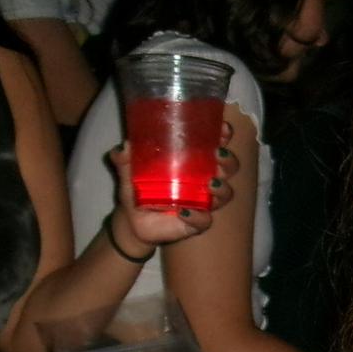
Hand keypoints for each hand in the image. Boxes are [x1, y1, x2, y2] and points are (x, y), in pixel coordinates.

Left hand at [108, 122, 239, 251]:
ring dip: (222, 188)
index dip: (223, 136)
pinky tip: (184, 212)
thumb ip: (124, 159)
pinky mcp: (196, 222)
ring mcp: (202, 201)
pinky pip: (205, 220)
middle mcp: (203, 179)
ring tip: (210, 184)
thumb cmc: (138, 188)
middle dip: (228, 161)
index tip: (223, 129)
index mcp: (192, 160)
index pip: (215, 144)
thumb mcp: (128, 171)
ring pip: (225, 194)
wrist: (133, 220)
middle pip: (229, 168)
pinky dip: (197, 216)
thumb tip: (124, 148)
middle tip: (218, 156)